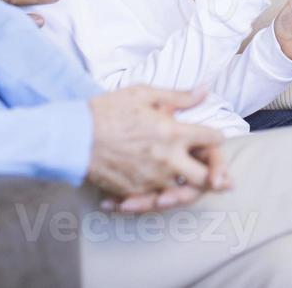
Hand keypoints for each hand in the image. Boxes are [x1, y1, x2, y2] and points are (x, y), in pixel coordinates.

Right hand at [86, 86, 225, 211]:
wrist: (74, 136)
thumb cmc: (108, 110)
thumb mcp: (144, 94)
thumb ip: (179, 96)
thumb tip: (205, 90)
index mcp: (173, 133)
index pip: (212, 139)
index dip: (216, 137)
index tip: (212, 137)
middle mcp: (167, 160)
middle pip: (205, 177)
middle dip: (214, 175)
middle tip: (217, 175)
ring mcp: (151, 179)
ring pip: (181, 193)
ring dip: (188, 189)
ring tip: (189, 186)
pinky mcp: (134, 192)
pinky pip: (155, 201)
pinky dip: (159, 199)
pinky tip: (160, 195)